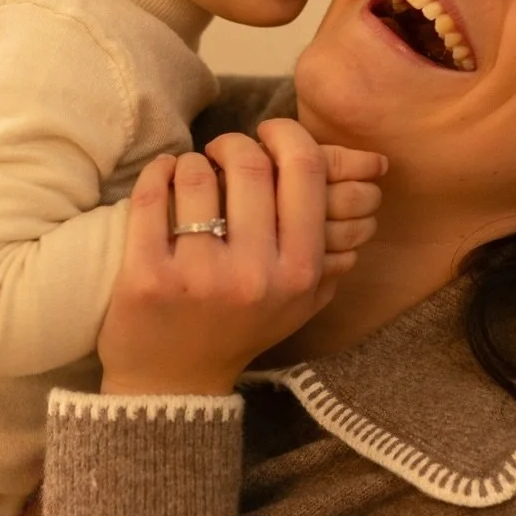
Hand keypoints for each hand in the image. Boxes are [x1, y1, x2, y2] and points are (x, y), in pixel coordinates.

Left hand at [97, 118, 385, 397]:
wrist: (174, 382)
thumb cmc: (240, 328)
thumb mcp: (301, 299)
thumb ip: (331, 245)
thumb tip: (368, 172)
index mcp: (300, 272)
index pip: (304, 171)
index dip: (286, 135)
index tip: (270, 134)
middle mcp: (255, 275)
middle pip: (250, 165)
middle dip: (234, 144)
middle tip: (224, 152)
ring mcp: (199, 277)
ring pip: (197, 175)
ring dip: (194, 162)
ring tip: (192, 175)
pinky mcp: (148, 277)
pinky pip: (151, 196)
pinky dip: (158, 173)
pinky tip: (164, 175)